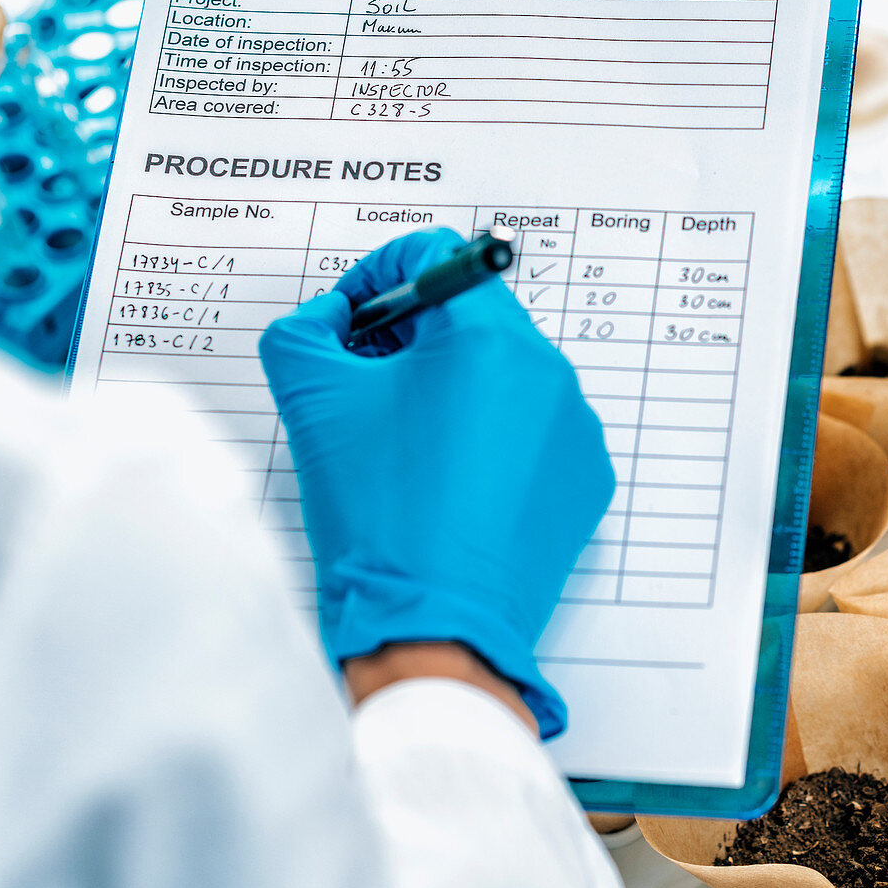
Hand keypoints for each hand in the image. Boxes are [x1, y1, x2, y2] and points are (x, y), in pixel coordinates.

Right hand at [259, 229, 613, 737]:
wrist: (434, 631)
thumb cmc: (379, 519)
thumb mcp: (313, 403)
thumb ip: (304, 330)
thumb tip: (327, 318)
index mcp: (489, 338)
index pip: (435, 256)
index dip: (376, 278)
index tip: (351, 324)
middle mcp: (549, 372)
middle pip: (471, 315)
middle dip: (412, 339)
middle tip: (368, 389)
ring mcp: (576, 428)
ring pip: (502, 373)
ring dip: (451, 388)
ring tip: (408, 447)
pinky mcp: (584, 478)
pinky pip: (532, 427)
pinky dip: (490, 436)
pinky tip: (451, 483)